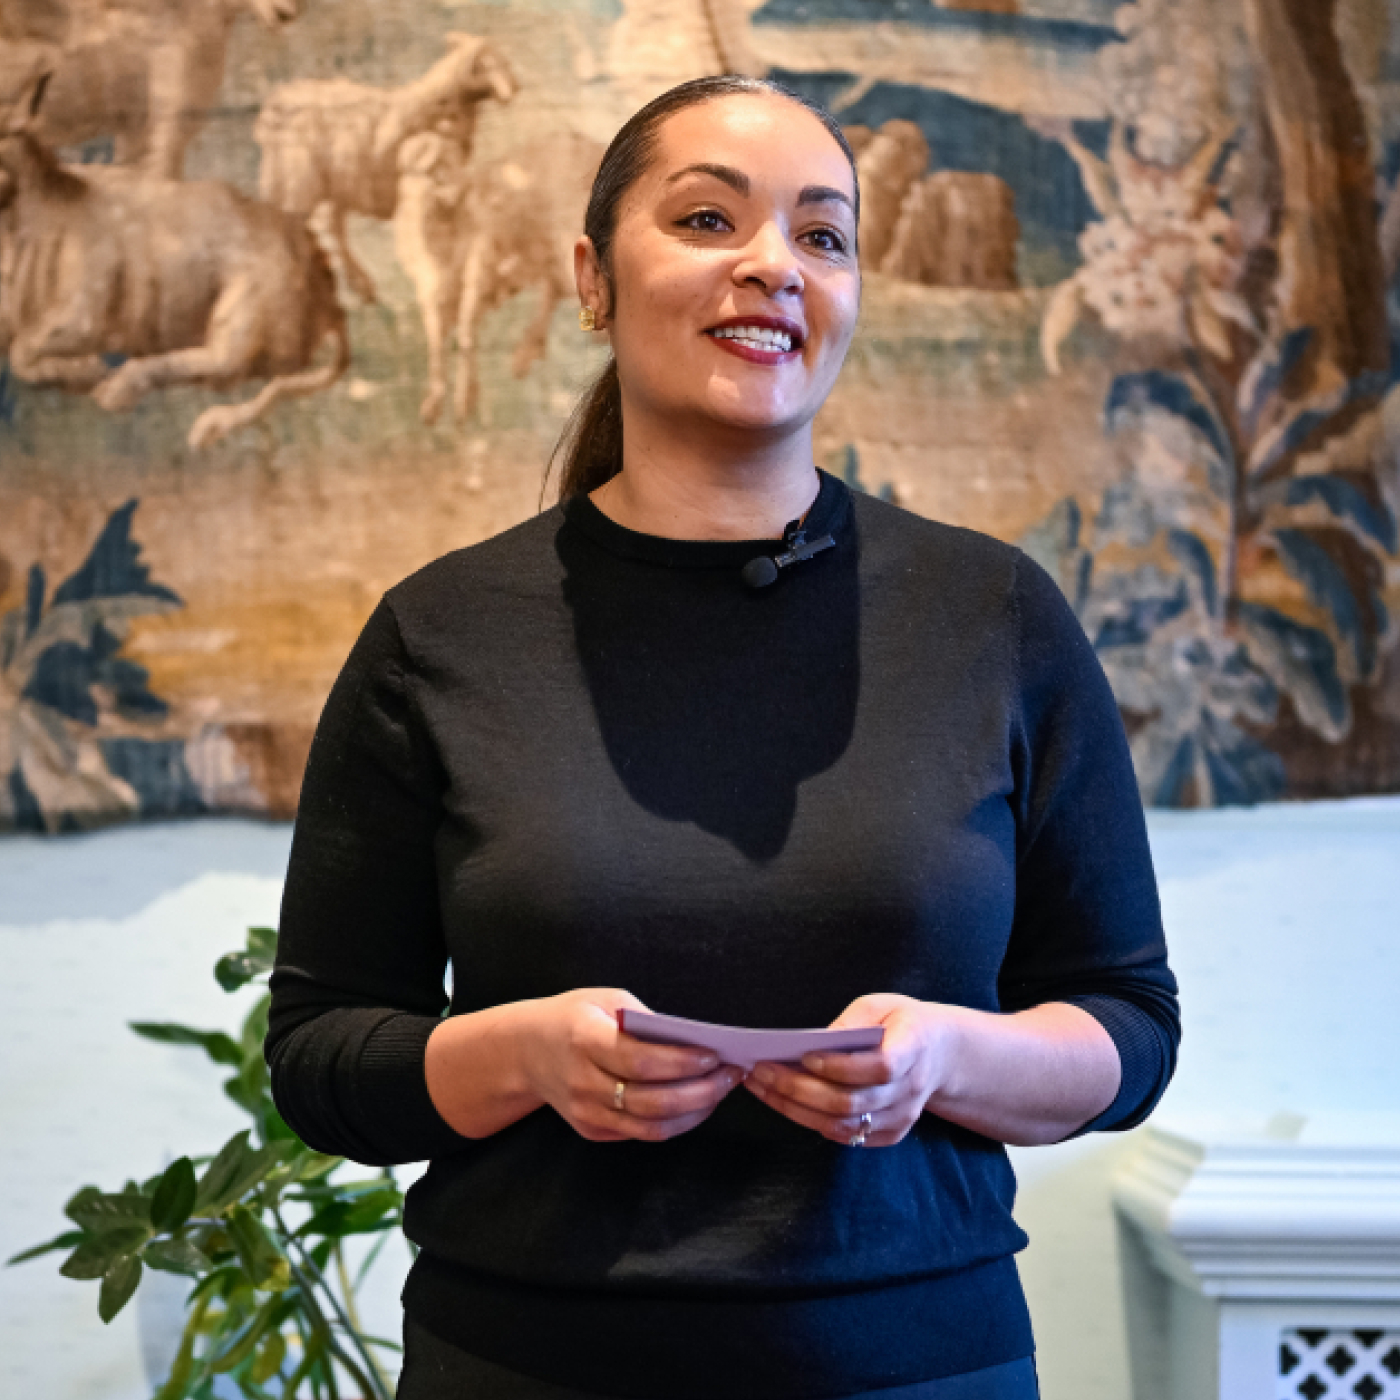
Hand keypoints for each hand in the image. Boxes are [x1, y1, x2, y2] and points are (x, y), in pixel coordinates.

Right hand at [518, 988, 745, 1142]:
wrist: (527, 1050)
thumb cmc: (574, 1017)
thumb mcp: (605, 1000)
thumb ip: (644, 1021)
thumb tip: (692, 1041)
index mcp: (585, 1041)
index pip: (640, 1062)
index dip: (680, 1062)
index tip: (714, 1055)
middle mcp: (583, 1083)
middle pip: (650, 1101)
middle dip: (700, 1091)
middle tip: (731, 1075)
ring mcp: (586, 1113)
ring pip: (651, 1126)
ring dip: (694, 1111)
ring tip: (721, 1089)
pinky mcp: (592, 1130)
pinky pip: (642, 1133)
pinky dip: (675, 1122)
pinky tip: (697, 1102)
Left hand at [743, 994, 963, 1146]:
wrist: (938, 1054)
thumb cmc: (900, 1023)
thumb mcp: (879, 1006)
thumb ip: (850, 1022)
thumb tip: (811, 1042)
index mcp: (913, 1049)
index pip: (880, 1067)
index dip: (841, 1067)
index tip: (805, 1055)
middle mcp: (910, 1090)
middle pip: (851, 1102)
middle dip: (799, 1089)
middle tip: (762, 1071)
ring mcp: (901, 1118)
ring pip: (842, 1125)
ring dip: (795, 1108)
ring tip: (762, 1086)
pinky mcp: (890, 1134)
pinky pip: (845, 1136)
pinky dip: (810, 1121)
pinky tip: (783, 1101)